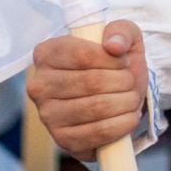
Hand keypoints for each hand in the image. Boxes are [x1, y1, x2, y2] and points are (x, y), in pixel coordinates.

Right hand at [27, 21, 149, 161]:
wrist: (117, 96)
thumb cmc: (115, 63)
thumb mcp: (122, 36)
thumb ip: (121, 30)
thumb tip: (114, 45)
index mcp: (47, 53)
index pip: (83, 55)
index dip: (113, 60)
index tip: (124, 61)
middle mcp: (39, 85)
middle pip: (92, 82)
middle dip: (123, 81)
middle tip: (131, 82)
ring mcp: (47, 115)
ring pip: (97, 107)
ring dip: (126, 102)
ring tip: (131, 98)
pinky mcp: (62, 140)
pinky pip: (98, 133)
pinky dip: (122, 124)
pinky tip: (128, 116)